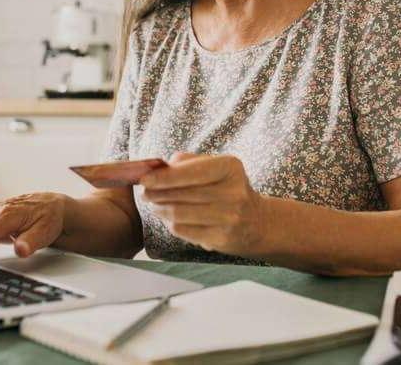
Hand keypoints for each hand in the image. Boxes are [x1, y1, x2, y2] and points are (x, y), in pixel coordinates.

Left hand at [141, 152, 266, 256]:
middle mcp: (233, 192)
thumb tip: (158, 168)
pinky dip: (171, 224)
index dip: (163, 177)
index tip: (143, 179)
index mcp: (229, 167)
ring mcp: (229, 218)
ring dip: (160, 209)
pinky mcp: (221, 239)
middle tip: (145, 192)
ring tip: (155, 205)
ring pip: (178, 214)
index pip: (190, 172)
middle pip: (181, 195)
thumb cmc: (227, 188)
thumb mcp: (215, 166)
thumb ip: (187, 162)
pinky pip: (183, 231)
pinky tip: (170, 218)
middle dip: (156, 193)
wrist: (256, 222)